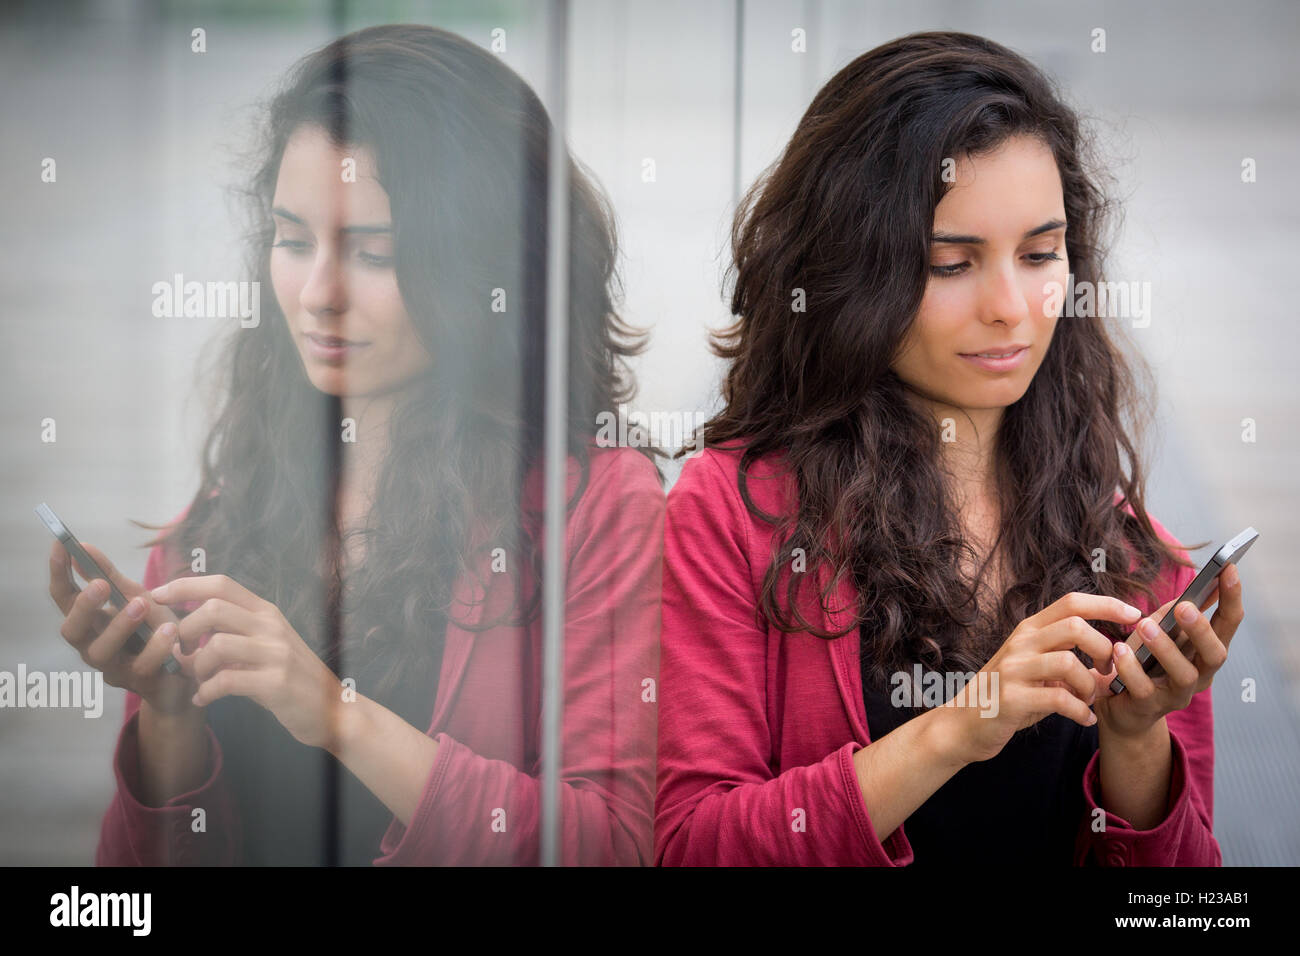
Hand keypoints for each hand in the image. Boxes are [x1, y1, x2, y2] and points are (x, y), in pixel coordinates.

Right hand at [48, 541, 197, 715]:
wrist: (185, 672)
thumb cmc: (154, 631)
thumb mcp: (137, 597)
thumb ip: (110, 576)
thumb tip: (83, 547)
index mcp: (90, 623)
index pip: (64, 598)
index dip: (59, 573)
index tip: (60, 545)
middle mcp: (93, 646)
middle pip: (72, 631)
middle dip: (83, 607)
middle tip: (100, 584)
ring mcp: (114, 668)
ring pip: (102, 652)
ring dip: (119, 626)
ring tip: (141, 603)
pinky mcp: (139, 682)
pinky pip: (143, 666)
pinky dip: (156, 647)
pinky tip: (170, 630)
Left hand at [149, 574, 344, 750]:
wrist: (334, 710)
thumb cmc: (292, 678)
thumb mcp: (266, 647)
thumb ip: (232, 635)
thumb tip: (183, 633)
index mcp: (267, 613)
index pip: (222, 584)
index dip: (184, 585)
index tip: (156, 594)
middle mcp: (272, 626)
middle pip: (213, 609)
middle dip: (184, 630)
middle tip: (180, 652)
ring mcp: (276, 654)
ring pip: (216, 645)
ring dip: (194, 666)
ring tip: (194, 680)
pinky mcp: (275, 683)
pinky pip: (225, 682)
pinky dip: (205, 692)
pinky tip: (203, 699)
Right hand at [945, 593, 1142, 763]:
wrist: (963, 724)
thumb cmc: (1006, 696)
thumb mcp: (1036, 671)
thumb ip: (1070, 662)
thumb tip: (1115, 665)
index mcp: (1029, 631)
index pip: (1071, 602)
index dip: (1107, 604)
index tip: (1134, 614)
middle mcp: (1021, 643)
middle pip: (1075, 625)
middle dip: (1104, 648)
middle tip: (1108, 670)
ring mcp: (1014, 670)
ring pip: (1069, 662)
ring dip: (1090, 685)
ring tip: (1089, 699)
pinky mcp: (1012, 698)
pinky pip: (1059, 699)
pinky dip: (1081, 712)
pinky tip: (1085, 720)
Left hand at [1093, 563, 1243, 738]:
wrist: (1120, 708)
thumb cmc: (1143, 663)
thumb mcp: (1159, 633)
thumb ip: (1175, 613)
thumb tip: (1199, 584)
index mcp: (1205, 653)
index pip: (1228, 625)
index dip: (1231, 597)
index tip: (1229, 567)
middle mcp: (1200, 676)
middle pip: (1215, 654)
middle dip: (1201, 629)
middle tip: (1184, 607)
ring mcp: (1176, 695)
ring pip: (1184, 674)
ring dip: (1166, 647)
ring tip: (1145, 626)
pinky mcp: (1148, 707)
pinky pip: (1144, 689)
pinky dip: (1131, 668)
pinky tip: (1119, 650)